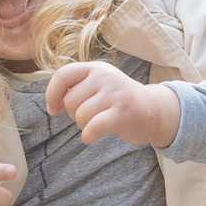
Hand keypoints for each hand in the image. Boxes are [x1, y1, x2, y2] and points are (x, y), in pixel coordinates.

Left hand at [46, 61, 181, 147]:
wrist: (153, 111)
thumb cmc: (118, 101)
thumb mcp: (99, 85)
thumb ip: (76, 87)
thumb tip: (52, 104)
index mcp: (95, 68)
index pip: (63, 75)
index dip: (52, 94)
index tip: (53, 109)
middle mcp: (105, 77)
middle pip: (70, 101)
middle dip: (74, 114)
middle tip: (90, 116)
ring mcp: (115, 94)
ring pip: (80, 116)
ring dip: (83, 126)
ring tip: (97, 123)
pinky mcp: (122, 113)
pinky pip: (92, 128)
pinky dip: (88, 136)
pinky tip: (92, 136)